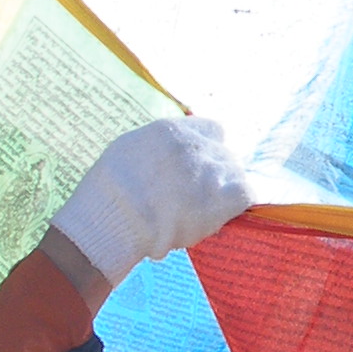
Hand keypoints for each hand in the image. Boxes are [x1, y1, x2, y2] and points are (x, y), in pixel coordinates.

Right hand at [44, 116, 251, 294]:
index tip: (200, 167)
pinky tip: (219, 217)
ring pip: (235, 175)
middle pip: (224, 155)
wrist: (115, 220)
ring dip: (223, 192)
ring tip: (203, 211)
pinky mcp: (223, 197)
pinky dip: (235, 206)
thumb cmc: (108, 192)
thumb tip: (168, 155)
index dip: (208, 150)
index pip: (212, 131)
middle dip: (214, 175)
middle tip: (198, 197)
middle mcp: (196, 145)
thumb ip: (156, 149)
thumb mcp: (127, 152)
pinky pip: (244, 196)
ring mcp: (212, 170)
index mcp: (172, 131)